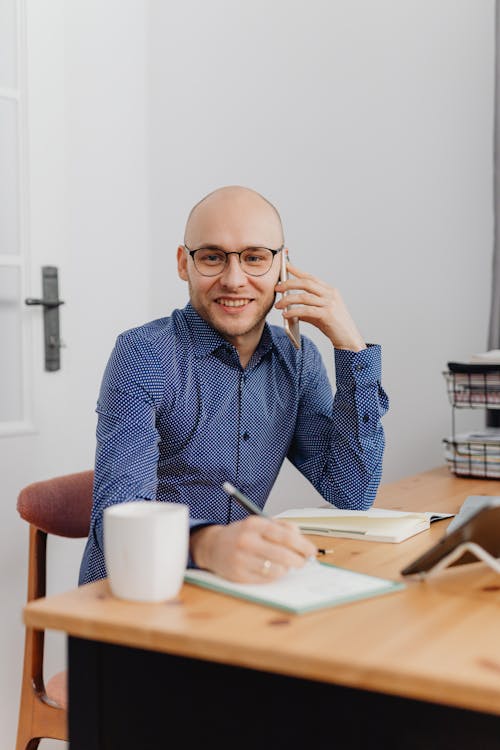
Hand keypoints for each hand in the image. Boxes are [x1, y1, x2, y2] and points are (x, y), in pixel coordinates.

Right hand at [189, 516, 315, 582]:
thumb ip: (281, 526)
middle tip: (304, 561)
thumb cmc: (242, 535)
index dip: (302, 544)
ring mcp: (241, 559)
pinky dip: (275, 575)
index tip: (311, 550)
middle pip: (282, 554)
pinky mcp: (239, 575)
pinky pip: (266, 579)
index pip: (284, 535)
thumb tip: (301, 537)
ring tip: (288, 565)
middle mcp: (246, 541)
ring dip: (287, 568)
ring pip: (276, 569)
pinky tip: (274, 570)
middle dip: (299, 560)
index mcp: (253, 524)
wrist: (212, 546)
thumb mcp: (259, 523)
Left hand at [275, 260, 365, 351]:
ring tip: (278, 305)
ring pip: (304, 297)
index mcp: (330, 291)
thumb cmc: (334, 326)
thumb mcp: (320, 314)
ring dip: (288, 300)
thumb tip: (290, 308)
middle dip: (289, 284)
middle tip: (277, 288)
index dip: (297, 270)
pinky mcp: (327, 315)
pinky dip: (294, 312)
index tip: (284, 264)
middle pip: (306, 283)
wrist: (348, 338)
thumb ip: (307, 309)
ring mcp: (330, 304)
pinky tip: (286, 315)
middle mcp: (330, 294)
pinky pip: (306, 310)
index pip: (310, 277)